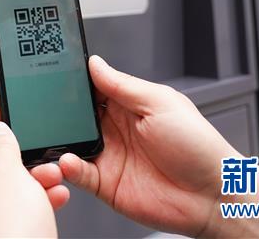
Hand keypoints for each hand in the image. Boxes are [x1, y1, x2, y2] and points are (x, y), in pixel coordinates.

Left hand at [0, 104, 69, 237]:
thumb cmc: (5, 236)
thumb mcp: (8, 175)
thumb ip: (3, 145)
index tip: (5, 105)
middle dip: (21, 151)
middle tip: (39, 146)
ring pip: (11, 183)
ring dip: (36, 175)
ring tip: (55, 175)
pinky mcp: (4, 233)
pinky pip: (22, 206)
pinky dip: (40, 197)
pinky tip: (57, 196)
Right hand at [60, 56, 258, 237]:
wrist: (213, 196)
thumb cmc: (198, 146)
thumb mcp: (160, 103)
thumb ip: (122, 85)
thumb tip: (95, 63)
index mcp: (128, 105)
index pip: (91, 88)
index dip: (73, 81)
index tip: (53, 74)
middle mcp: (115, 129)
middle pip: (75, 115)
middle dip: (59, 110)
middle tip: (45, 106)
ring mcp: (109, 156)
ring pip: (71, 143)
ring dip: (60, 139)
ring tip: (54, 134)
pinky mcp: (104, 183)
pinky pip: (77, 173)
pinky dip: (67, 167)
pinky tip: (68, 160)